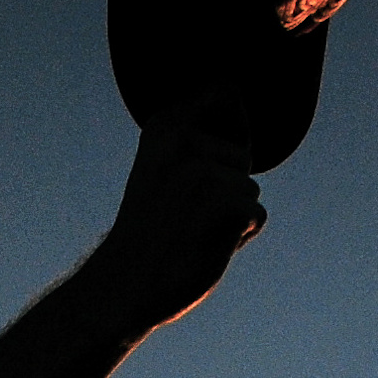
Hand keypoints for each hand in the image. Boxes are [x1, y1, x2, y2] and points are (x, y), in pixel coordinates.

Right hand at [86, 122, 267, 330]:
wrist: (121, 288)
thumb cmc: (147, 235)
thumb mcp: (161, 169)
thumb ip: (197, 140)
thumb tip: (239, 114)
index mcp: (164, 124)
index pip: (227, 89)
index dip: (230, 127)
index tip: (201, 167)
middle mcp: (185, 140)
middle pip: (243, 154)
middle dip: (225, 187)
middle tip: (183, 215)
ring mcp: (207, 173)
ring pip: (250, 188)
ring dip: (228, 216)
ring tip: (188, 233)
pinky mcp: (228, 206)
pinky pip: (256, 216)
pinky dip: (237, 238)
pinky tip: (201, 247)